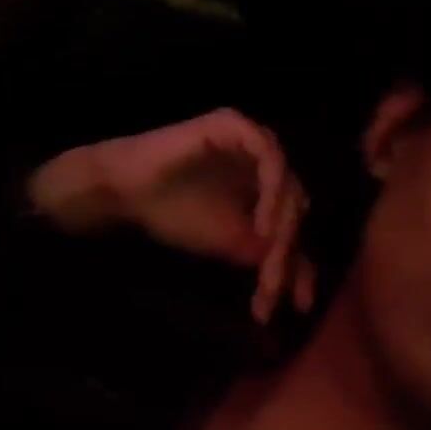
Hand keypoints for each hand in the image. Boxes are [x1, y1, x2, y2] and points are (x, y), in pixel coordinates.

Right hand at [28, 109, 314, 324]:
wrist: (127, 191)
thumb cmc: (172, 212)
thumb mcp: (229, 243)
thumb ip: (265, 257)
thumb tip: (303, 286)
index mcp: (264, 183)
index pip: (294, 220)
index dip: (299, 262)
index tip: (298, 304)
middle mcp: (263, 158)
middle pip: (296, 202)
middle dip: (288, 247)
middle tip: (273, 282)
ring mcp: (250, 138)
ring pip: (287, 179)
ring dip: (283, 219)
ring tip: (269, 253)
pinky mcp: (234, 125)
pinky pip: (268, 154)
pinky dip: (272, 188)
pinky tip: (262, 223)